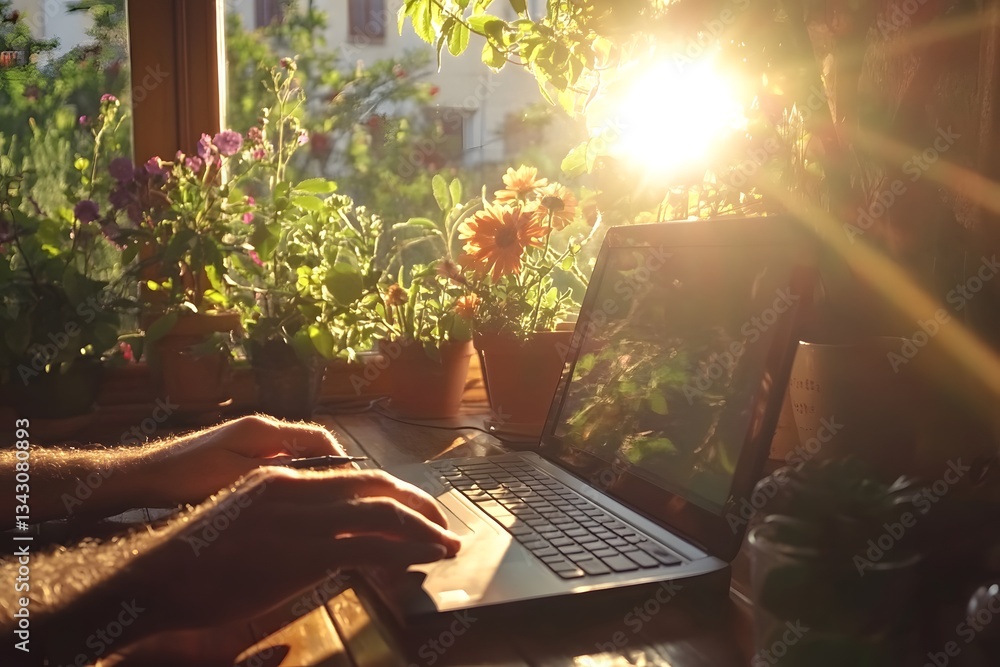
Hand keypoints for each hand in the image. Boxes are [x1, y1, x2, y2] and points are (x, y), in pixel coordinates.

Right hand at [120, 468, 460, 635]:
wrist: (158, 575)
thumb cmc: (196, 558)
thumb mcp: (246, 521)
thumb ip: (287, 519)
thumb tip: (320, 535)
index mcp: (283, 478)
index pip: (353, 475)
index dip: (391, 489)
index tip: (413, 506)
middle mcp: (297, 489)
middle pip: (375, 485)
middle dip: (417, 503)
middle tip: (443, 523)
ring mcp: (301, 520)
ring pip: (381, 512)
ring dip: (422, 528)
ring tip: (447, 543)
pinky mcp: (303, 553)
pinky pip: (369, 547)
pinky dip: (405, 551)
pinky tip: (423, 559)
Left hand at [138, 415, 349, 506]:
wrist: (146, 476)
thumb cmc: (188, 476)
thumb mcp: (236, 479)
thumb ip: (277, 474)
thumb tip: (316, 477)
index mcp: (264, 430)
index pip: (319, 436)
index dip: (341, 458)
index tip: (352, 484)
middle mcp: (261, 429)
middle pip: (309, 445)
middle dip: (327, 469)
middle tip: (339, 499)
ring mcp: (249, 441)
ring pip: (293, 457)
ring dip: (307, 476)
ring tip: (317, 503)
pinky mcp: (239, 454)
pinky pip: (276, 465)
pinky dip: (287, 480)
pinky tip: (286, 504)